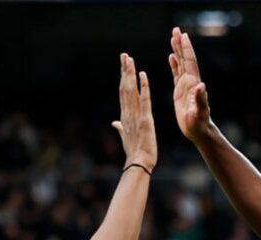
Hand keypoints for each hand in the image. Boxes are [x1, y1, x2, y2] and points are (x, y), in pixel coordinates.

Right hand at [112, 53, 156, 171]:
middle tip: (124, 55)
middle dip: (124, 71)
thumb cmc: (134, 152)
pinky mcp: (145, 119)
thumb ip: (120, 128)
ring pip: (131, 90)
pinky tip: (143, 74)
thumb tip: (114, 123)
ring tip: (130, 59)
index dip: (122, 78)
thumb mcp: (125, 138)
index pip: (123, 93)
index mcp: (125, 116)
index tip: (123, 65)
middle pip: (124, 87)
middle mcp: (128, 113)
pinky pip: (144, 100)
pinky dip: (143, 87)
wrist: (139, 163)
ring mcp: (135, 115)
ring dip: (130, 74)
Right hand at [169, 27, 211, 141]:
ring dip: (177, 50)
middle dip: (180, 44)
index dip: (186, 49)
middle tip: (176, 29)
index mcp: (193, 84)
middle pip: (185, 58)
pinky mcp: (180, 92)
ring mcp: (185, 86)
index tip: (182, 35)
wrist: (199, 131)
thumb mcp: (200, 112)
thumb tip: (202, 85)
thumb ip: (201, 99)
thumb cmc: (199, 124)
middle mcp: (190, 82)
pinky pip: (176, 74)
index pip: (189, 62)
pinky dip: (174, 64)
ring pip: (181, 64)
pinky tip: (171, 57)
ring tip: (173, 37)